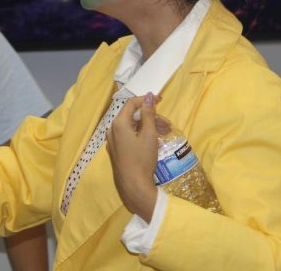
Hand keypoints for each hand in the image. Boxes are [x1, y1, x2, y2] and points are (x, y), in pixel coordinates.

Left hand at [106, 92, 160, 221]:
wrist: (133, 185)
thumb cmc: (142, 158)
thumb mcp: (149, 134)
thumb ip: (148, 113)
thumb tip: (149, 96)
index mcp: (118, 123)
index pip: (132, 104)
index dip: (147, 100)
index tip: (161, 101)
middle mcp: (112, 130)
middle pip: (133, 116)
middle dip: (152, 118)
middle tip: (168, 124)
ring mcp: (113, 141)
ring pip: (133, 127)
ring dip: (149, 127)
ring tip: (166, 133)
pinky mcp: (117, 150)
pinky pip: (130, 137)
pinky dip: (142, 136)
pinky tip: (156, 141)